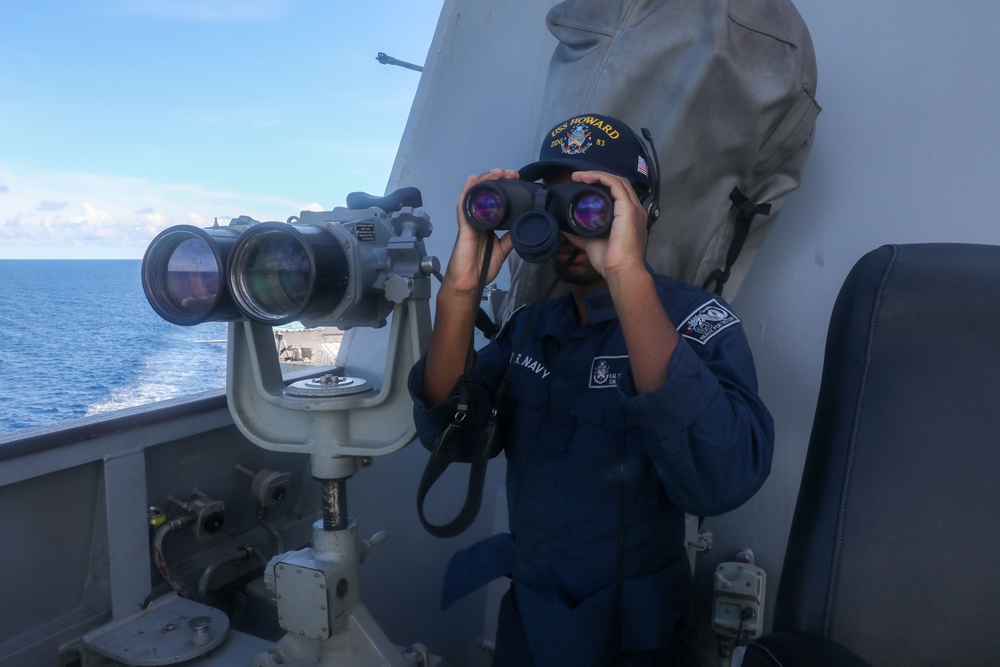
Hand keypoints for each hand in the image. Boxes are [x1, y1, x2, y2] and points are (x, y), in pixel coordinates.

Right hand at [443, 168, 517, 296]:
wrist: (470, 282)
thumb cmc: (482, 268)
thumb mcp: (502, 250)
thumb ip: (511, 237)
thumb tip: (524, 226)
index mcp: (487, 223)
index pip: (495, 199)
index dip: (504, 187)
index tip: (517, 180)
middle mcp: (478, 218)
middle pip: (485, 192)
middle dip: (498, 179)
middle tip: (511, 173)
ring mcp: (469, 221)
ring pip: (475, 194)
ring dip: (486, 180)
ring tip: (497, 172)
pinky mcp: (464, 226)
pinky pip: (464, 205)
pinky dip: (467, 191)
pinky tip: (473, 180)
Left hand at [562, 170, 649, 280]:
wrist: (621, 271)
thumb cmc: (610, 261)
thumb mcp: (591, 243)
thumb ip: (580, 234)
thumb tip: (566, 229)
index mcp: (629, 217)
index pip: (618, 192)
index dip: (601, 184)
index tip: (582, 184)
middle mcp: (635, 210)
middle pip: (619, 183)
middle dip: (598, 176)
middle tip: (578, 177)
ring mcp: (634, 209)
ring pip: (617, 181)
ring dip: (597, 175)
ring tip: (580, 176)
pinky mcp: (628, 209)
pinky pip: (615, 185)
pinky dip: (601, 178)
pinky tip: (587, 178)